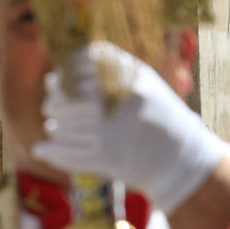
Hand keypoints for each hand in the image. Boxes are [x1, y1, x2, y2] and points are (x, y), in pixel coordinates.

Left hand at [33, 42, 229, 212]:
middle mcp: (119, 100)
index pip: (77, 66)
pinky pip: (67, 152)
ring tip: (55, 129)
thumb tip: (59, 71)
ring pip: (62, 124)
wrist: (186, 162)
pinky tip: (43, 150)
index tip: (58, 82)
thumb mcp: (145, 84)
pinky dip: (50, 151)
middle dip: (53, 102)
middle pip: (65, 96)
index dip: (63, 75)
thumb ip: (109, 71)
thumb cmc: (163, 121)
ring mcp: (113, 129)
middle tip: (50, 108)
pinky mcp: (109, 157)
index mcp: (128, 78)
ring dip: (54, 127)